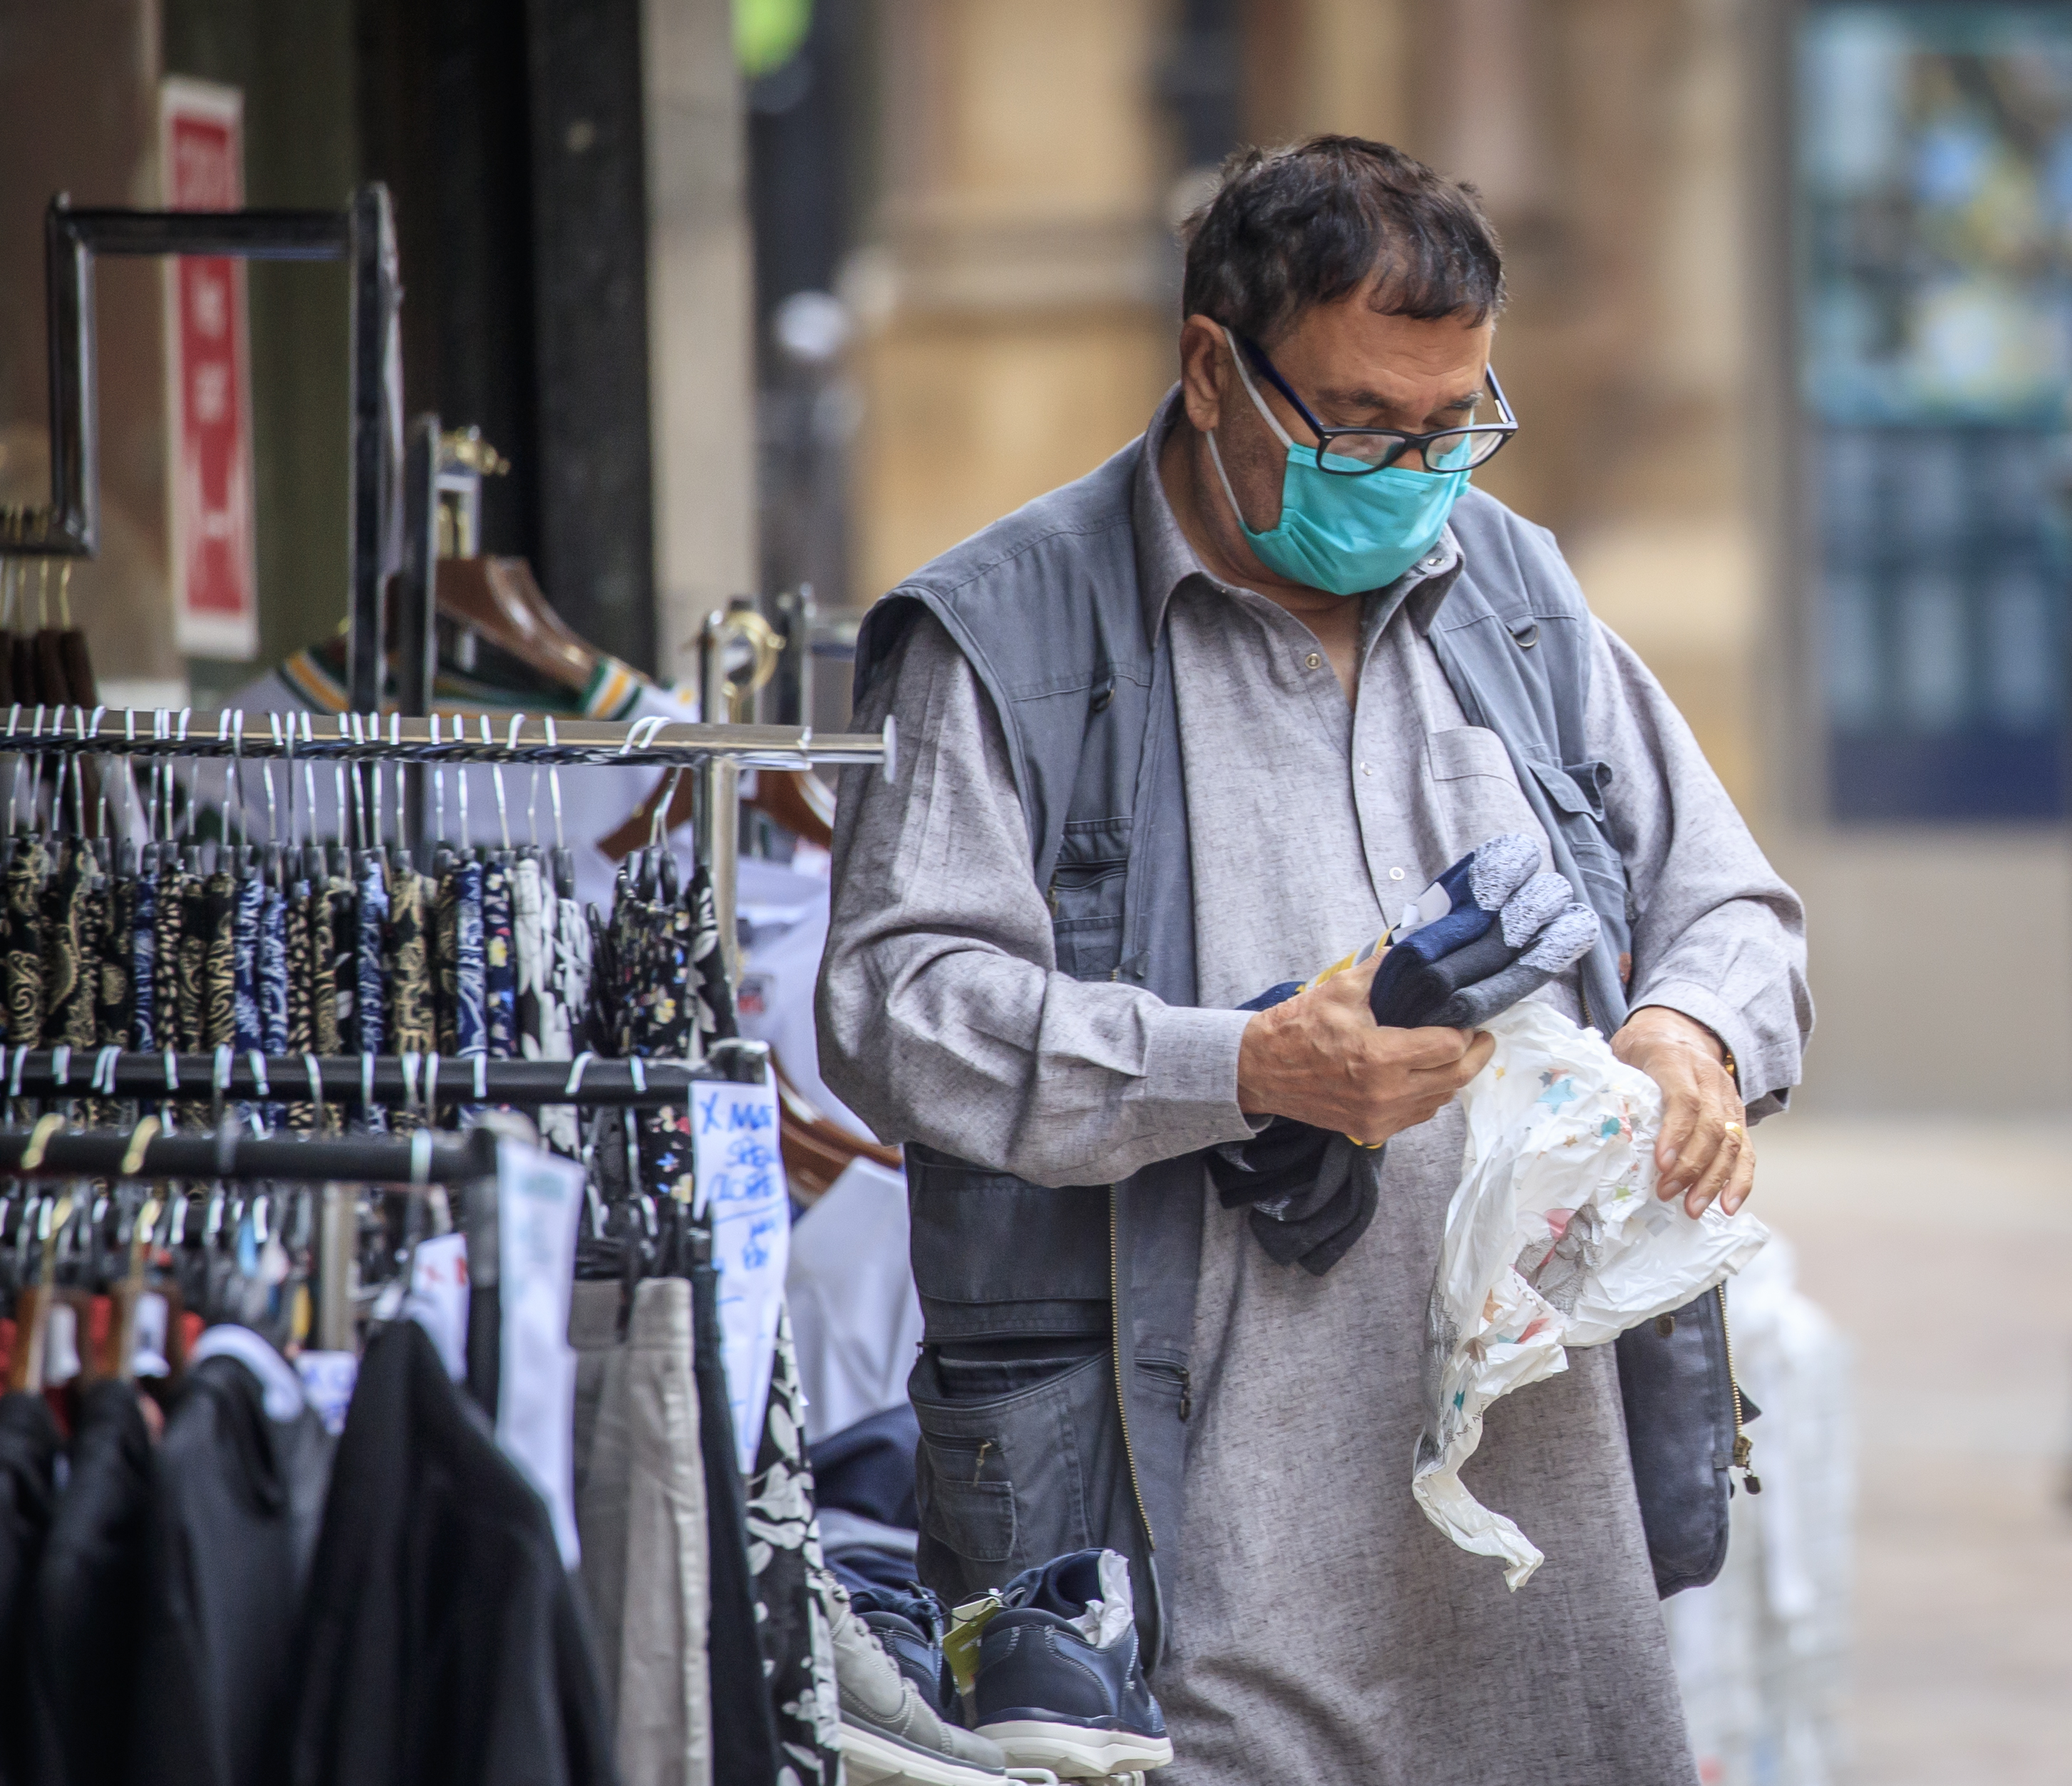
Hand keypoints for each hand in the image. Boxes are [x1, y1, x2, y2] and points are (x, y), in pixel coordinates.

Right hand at [1236, 955, 1493, 1144]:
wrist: (1260, 1070)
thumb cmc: (1297, 1027)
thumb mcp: (1340, 989)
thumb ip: (1383, 968)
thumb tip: (1414, 947)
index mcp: (1379, 1057)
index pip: (1449, 1047)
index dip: (1465, 1031)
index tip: (1468, 1018)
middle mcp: (1385, 1093)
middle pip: (1456, 1078)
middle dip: (1476, 1055)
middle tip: (1483, 1037)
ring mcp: (1379, 1117)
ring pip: (1440, 1100)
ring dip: (1452, 1076)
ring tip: (1452, 1053)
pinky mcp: (1372, 1130)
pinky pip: (1419, 1115)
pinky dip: (1429, 1094)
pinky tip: (1425, 1075)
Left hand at [1610, 1005, 1751, 1217]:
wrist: (1680, 1031)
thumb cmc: (1642, 1049)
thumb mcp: (1620, 1054)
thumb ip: (1612, 1083)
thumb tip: (1594, 1122)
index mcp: (1675, 1059)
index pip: (1684, 1099)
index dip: (1675, 1134)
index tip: (1661, 1164)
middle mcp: (1709, 1078)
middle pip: (1711, 1126)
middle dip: (1692, 1167)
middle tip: (1668, 1194)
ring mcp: (1728, 1098)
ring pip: (1732, 1142)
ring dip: (1714, 1180)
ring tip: (1693, 1208)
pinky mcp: (1737, 1116)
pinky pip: (1747, 1150)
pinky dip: (1740, 1180)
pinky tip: (1727, 1204)